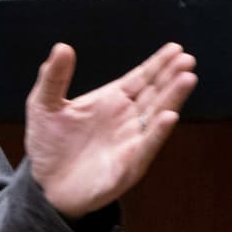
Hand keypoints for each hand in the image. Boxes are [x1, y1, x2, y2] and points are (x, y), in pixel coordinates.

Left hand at [24, 42, 196, 218]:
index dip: (157, 64)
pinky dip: (158, 132)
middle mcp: (126, 119)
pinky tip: (169, 116)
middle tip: (187, 58)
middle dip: (171, 76)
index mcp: (110, 101)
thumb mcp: (44, 104)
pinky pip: (146, 146)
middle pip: (154, 93)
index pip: (140, 79)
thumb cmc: (48, 143)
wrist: (44, 185)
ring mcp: (130, 141)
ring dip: (172, 98)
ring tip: (187, 78)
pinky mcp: (128, 165)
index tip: (175, 48)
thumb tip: (62, 46)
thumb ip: (53, 77)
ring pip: (157, 115)